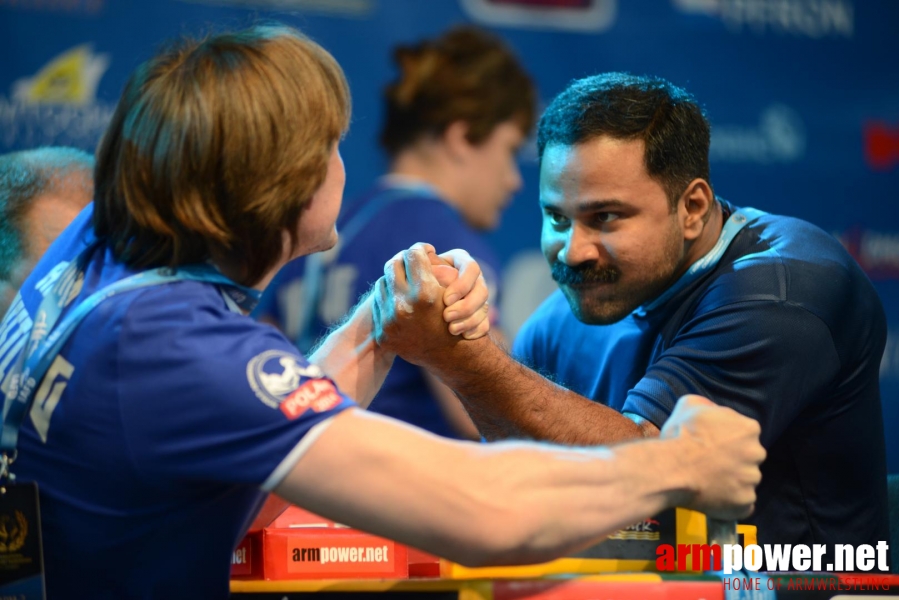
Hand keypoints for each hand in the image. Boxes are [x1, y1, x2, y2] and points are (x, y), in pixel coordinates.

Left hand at [372, 243, 488, 365]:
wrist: (450, 356)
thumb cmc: (457, 317)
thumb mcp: (451, 289)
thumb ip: (433, 267)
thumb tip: (416, 251)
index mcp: (424, 293)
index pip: (413, 254)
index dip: (420, 249)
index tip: (424, 250)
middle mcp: (403, 307)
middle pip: (393, 264)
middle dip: (404, 260)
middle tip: (412, 261)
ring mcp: (390, 322)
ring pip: (383, 282)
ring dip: (394, 279)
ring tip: (406, 282)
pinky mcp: (383, 333)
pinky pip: (379, 303)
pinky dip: (389, 298)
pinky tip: (400, 300)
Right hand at [662, 395, 764, 519]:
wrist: (672, 468)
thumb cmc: (681, 435)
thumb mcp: (689, 405)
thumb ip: (707, 406)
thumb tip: (711, 409)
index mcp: (749, 428)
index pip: (745, 433)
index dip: (728, 439)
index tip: (712, 444)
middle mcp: (757, 453)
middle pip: (749, 458)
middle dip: (734, 461)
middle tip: (710, 464)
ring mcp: (752, 480)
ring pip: (745, 481)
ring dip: (732, 482)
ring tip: (708, 483)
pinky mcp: (745, 502)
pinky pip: (742, 503)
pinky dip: (730, 502)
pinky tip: (713, 497)